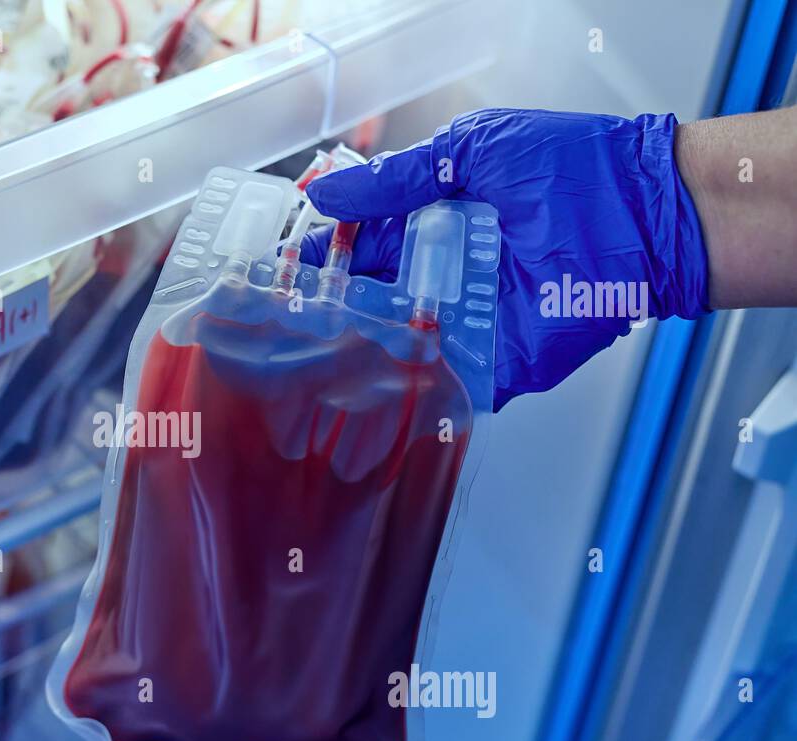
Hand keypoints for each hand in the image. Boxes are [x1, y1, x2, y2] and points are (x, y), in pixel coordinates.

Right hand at [301, 109, 710, 409]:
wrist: (646, 215)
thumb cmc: (571, 170)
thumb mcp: (472, 152)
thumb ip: (398, 181)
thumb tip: (325, 197)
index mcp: (434, 224)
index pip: (361, 248)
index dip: (321, 259)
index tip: (282, 272)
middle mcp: (444, 277)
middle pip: (369, 303)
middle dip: (326, 315)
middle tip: (281, 326)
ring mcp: (465, 324)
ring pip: (393, 349)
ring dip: (352, 358)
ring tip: (303, 367)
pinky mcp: (493, 365)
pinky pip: (441, 387)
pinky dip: (404, 397)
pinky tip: (360, 400)